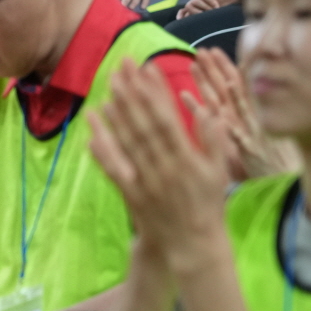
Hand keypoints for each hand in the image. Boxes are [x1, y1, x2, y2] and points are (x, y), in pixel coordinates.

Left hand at [88, 59, 233, 270]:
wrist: (192, 244)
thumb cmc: (208, 204)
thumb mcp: (219, 171)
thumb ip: (213, 140)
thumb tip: (205, 108)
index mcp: (188, 159)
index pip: (168, 119)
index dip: (156, 93)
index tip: (148, 69)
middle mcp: (165, 167)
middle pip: (144, 125)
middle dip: (132, 94)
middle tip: (121, 67)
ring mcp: (145, 181)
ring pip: (128, 143)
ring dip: (116, 116)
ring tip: (107, 89)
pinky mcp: (131, 193)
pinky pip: (114, 169)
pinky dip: (102, 150)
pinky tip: (91, 131)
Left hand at [191, 46, 299, 181]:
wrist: (286, 181)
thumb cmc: (270, 159)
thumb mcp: (258, 131)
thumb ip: (247, 115)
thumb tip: (236, 98)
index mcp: (250, 113)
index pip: (236, 85)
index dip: (223, 67)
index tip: (212, 49)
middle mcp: (249, 119)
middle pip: (229, 90)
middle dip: (215, 70)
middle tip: (201, 51)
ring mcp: (249, 132)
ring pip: (229, 106)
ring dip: (216, 88)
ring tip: (202, 69)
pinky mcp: (248, 149)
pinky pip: (231, 134)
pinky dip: (221, 123)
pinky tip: (211, 113)